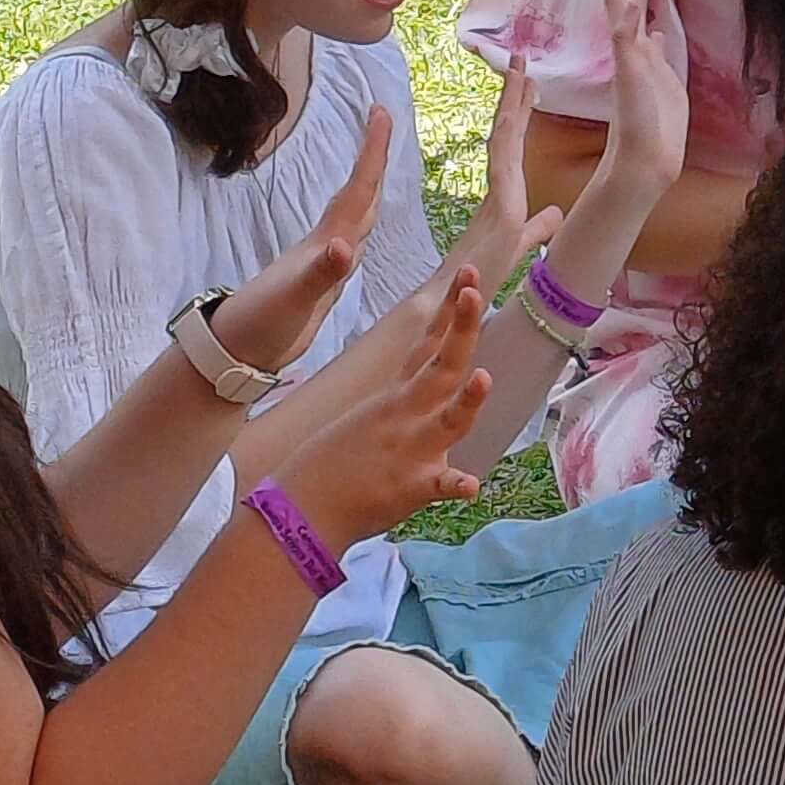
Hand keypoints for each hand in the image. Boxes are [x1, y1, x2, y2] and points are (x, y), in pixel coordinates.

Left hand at [209, 106, 388, 373]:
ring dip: (370, 188)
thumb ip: (321, 273)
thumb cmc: (262, 323)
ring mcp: (323, 263)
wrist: (236, 349)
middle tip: (383, 120)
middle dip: (374, 158)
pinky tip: (356, 236)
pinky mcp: (321, 283)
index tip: (380, 111)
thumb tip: (344, 246)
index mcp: (324, 242)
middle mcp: (326, 245)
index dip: (372, 152)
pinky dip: (360, 230)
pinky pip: (350, 243)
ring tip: (379, 166)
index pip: (357, 189)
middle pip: (358, 193)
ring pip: (355, 216)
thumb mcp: (294, 298)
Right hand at [265, 268, 493, 545]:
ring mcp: (409, 451)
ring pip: (447, 421)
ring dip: (466, 401)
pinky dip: (456, 485)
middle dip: (460, 329)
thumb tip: (441, 379)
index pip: (428, 346)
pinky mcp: (410, 489)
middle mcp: (405, 415)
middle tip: (474, 291)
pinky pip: (438, 486)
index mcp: (396, 398)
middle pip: (441, 367)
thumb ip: (410, 399)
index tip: (467, 276)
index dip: (449, 311)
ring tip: (483, 378)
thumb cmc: (338, 464)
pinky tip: (472, 485)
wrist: (302, 509)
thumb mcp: (373, 418)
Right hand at [443, 29, 573, 296]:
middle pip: (508, 131)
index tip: (529, 82)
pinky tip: (515, 110)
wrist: (451, 301)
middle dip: (516, 94)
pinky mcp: (500, 206)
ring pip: (505, 137)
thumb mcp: (520, 245)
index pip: (513, 144)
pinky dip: (509, 133)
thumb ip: (537, 229)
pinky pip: (503, 160)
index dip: (520, 112)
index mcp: (505, 194)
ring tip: (520, 67)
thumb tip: (555, 214)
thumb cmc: (478, 278)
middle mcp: (498, 187)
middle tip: (522, 57)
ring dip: (513, 101)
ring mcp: (497, 193)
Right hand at [587, 0, 687, 200]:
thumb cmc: (655, 125)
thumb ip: (654, 54)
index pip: (630, 7)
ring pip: (622, 13)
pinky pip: (626, 41)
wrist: (648, 158)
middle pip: (624, 1)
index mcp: (638, 52)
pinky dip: (628, 20)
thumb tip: (653, 31)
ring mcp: (628, 61)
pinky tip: (631, 0)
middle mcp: (629, 51)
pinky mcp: (630, 73)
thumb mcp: (663, 79)